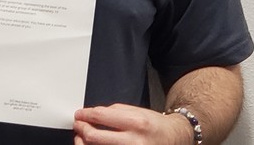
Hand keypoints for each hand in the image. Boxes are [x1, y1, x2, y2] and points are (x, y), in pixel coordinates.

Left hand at [74, 104, 192, 143]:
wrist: (176, 139)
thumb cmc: (156, 125)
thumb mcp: (136, 111)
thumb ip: (113, 112)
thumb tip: (91, 115)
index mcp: (136, 123)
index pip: (100, 117)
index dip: (84, 115)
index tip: (79, 115)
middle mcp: (135, 142)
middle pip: (95, 137)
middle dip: (81, 130)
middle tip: (78, 126)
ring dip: (85, 143)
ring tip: (83, 137)